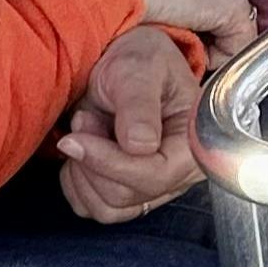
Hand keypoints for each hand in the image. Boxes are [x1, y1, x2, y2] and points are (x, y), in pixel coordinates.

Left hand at [57, 23, 203, 221]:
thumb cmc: (140, 59)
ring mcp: (155, 187)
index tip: (74, 137)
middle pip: (126, 194)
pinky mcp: (131, 194)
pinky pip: (95, 208)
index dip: (110, 162)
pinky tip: (82, 153)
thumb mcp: (140, 68)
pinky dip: (77, 184)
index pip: (155, 175)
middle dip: (92, 158)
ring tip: (87, 131)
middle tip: (84, 118)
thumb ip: (139, 104)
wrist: (125, 64)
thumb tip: (141, 145)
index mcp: (193, 144)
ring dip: (82, 172)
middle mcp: (179, 173)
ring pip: (107, 207)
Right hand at [97, 0, 253, 61]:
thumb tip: (170, 9)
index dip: (199, 18)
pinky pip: (236, 46)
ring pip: (234, 28)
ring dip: (209, 43)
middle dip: (207, 31)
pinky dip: (215, 58)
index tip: (177, 29)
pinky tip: (186, 51)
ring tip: (177, 44)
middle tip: (176, 40)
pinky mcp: (232, 6)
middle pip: (228, 9)